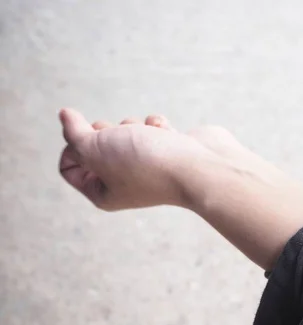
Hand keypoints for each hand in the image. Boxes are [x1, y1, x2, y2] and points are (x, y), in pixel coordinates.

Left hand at [58, 109, 207, 209]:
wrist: (200, 167)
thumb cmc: (147, 163)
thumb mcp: (95, 148)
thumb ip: (74, 133)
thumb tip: (65, 116)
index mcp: (104, 193)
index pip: (69, 167)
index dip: (70, 147)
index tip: (84, 138)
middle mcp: (125, 183)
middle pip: (97, 147)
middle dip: (103, 132)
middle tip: (115, 134)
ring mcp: (150, 167)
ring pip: (125, 133)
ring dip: (131, 125)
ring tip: (145, 133)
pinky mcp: (170, 151)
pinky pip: (152, 129)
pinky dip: (157, 126)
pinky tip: (167, 132)